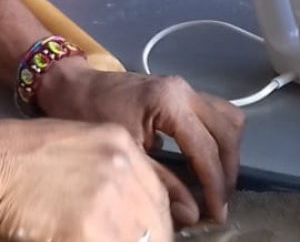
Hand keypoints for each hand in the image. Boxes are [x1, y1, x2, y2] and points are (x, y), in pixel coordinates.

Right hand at [0, 118, 172, 241]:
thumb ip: (115, 177)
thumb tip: (138, 222)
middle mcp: (124, 167)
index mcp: (123, 146)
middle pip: (157, 228)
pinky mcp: (91, 230)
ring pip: (142, 240)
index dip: (155, 229)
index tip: (141, 237)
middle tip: (110, 236)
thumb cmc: (24, 157)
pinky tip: (75, 239)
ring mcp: (110, 198)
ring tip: (91, 237)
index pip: (161, 200)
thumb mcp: (80, 148)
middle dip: (143, 241)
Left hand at [36, 60, 243, 225]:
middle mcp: (183, 90)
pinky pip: (215, 111)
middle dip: (227, 170)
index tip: (216, 216)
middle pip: (228, 131)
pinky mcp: (180, 91)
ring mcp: (183, 87)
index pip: (207, 149)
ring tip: (215, 183)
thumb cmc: (89, 114)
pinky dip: (217, 137)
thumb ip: (160, 183)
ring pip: (227, 117)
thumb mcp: (123, 153)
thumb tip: (193, 214)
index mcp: (169, 103)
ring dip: (227, 151)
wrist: (71, 84)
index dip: (215, 187)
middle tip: (218, 202)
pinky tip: (205, 160)